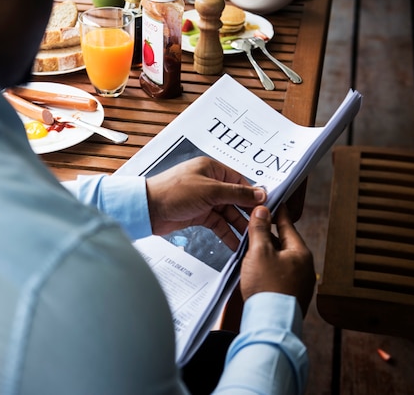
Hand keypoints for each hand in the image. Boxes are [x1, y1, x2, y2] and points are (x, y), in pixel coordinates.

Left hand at [145, 157, 266, 249]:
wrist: (147, 210)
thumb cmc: (173, 192)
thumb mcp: (209, 191)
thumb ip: (236, 193)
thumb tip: (259, 193)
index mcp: (212, 169)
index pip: (240, 181)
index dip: (253, 195)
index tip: (266, 207)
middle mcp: (209, 183)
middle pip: (235, 199)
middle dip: (247, 213)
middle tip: (261, 227)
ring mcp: (204, 200)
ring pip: (228, 213)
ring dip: (239, 226)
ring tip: (251, 239)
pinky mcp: (198, 215)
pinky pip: (218, 224)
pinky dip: (226, 233)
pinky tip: (236, 243)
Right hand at [241, 205, 315, 315]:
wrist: (270, 323)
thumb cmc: (267, 288)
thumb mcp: (259, 252)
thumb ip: (259, 229)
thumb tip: (262, 210)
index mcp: (300, 253)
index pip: (288, 226)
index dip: (278, 213)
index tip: (275, 204)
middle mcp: (304, 267)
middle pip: (284, 243)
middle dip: (269, 234)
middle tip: (256, 225)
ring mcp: (299, 282)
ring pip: (281, 259)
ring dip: (267, 253)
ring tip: (252, 248)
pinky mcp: (290, 294)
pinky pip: (279, 274)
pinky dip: (268, 268)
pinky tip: (257, 270)